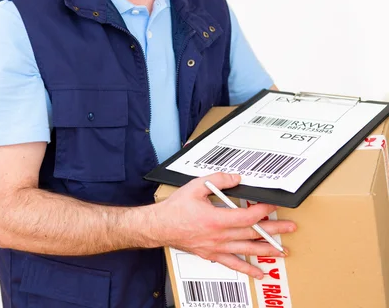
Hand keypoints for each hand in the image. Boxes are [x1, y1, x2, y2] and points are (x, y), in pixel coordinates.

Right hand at [152, 173, 295, 278]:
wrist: (160, 226)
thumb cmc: (176, 208)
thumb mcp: (196, 186)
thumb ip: (218, 180)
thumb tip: (236, 178)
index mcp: (216, 219)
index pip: (248, 216)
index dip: (264, 211)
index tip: (274, 205)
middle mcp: (219, 237)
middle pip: (253, 234)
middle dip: (274, 231)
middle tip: (290, 228)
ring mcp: (217, 248)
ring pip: (247, 251)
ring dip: (267, 250)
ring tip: (283, 251)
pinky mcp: (212, 255)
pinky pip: (233, 265)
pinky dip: (248, 270)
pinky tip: (260, 273)